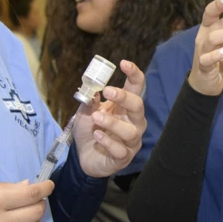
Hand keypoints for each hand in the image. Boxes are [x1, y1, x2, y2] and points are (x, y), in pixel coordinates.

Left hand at [73, 59, 146, 177]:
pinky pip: (120, 150)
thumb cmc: (91, 131)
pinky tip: (97, 136)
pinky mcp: (124, 158)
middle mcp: (133, 122)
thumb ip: (90, 101)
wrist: (83, 157)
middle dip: (125, 97)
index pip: (136, 87)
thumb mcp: (86, 113)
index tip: (123, 63)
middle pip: (138, 106)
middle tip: (108, 91)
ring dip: (112, 122)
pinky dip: (107, 142)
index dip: (133, 74)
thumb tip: (92, 89)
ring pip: (130, 131)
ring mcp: (131, 141)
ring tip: (96, 118)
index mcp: (125, 107)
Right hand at [188, 0, 222, 95]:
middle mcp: (204, 36)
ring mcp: (202, 51)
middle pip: (221, 23)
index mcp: (210, 28)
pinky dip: (218, 54)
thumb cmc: (220, 59)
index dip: (218, 4)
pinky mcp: (203, 66)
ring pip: (214, 38)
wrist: (207, 83)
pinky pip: (208, 58)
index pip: (211, 12)